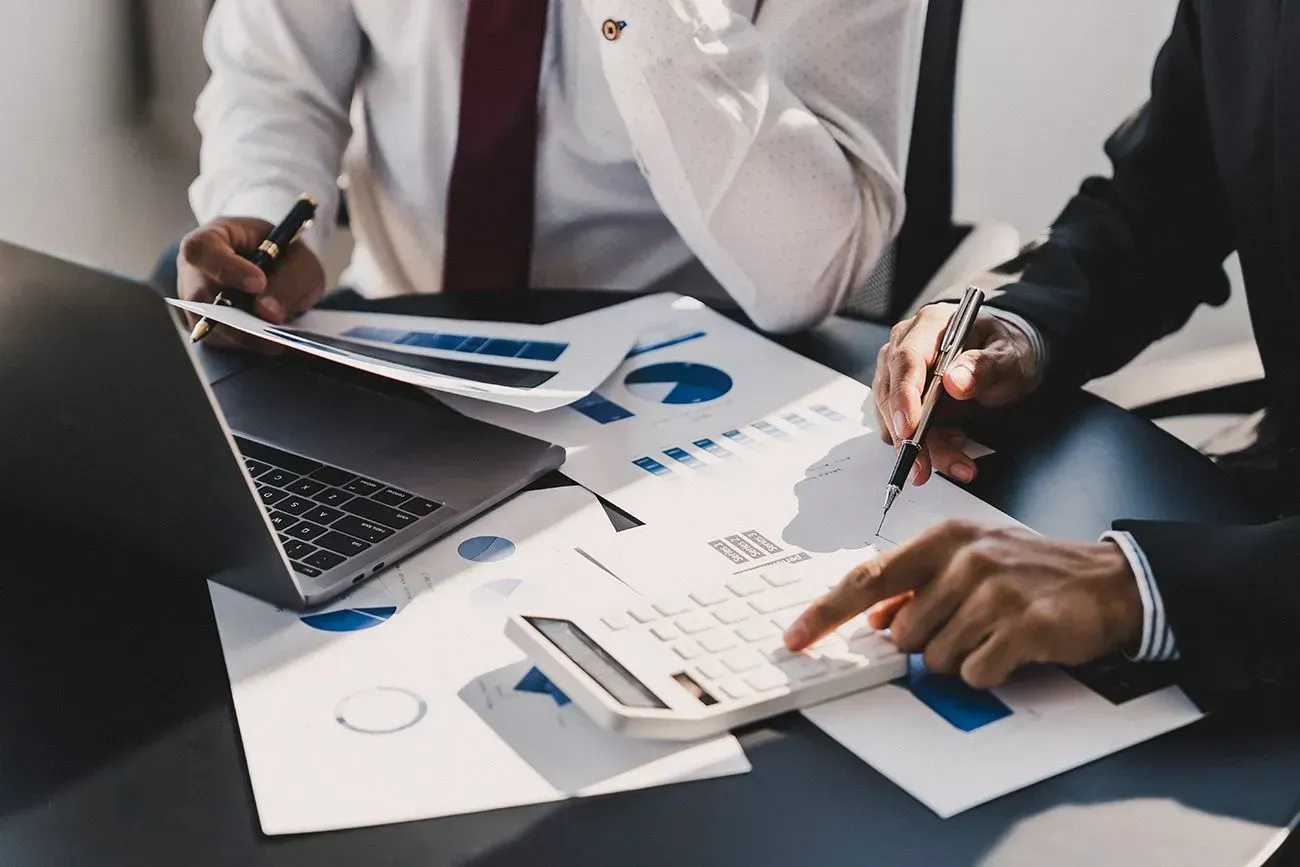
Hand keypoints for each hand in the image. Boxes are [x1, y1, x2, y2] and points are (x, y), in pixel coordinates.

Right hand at [177, 217, 325, 349]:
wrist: (283, 271)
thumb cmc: (286, 257)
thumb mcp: (298, 260)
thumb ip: (287, 281)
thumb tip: (266, 313)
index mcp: (212, 239)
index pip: (201, 250)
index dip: (226, 269)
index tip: (258, 284)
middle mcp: (194, 272)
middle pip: (201, 298)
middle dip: (240, 316)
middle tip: (274, 324)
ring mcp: (196, 303)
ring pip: (212, 327)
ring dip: (248, 333)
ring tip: (279, 334)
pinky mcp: (208, 330)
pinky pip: (224, 342)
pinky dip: (250, 343)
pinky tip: (272, 339)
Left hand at [783, 521, 1141, 688]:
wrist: (1108, 581)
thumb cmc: (1032, 572)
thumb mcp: (970, 562)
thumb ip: (918, 585)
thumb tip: (874, 620)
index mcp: (943, 540)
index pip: (866, 580)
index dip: (825, 614)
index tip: (794, 638)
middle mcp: (964, 559)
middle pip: (902, 633)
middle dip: (926, 643)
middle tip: (967, 626)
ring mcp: (995, 591)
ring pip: (935, 658)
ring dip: (960, 658)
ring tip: (994, 633)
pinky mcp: (1023, 626)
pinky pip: (974, 673)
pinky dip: (988, 672)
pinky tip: (1011, 649)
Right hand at [874, 305, 1038, 485]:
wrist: (1003, 358)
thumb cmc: (1004, 351)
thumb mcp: (1008, 357)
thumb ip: (985, 366)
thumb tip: (955, 381)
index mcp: (929, 325)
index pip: (905, 360)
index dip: (904, 397)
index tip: (910, 431)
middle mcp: (905, 345)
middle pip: (892, 394)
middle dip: (908, 437)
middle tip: (926, 469)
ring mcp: (897, 372)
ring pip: (892, 417)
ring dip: (919, 448)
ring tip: (959, 463)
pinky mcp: (899, 397)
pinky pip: (899, 427)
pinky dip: (922, 447)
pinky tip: (950, 444)